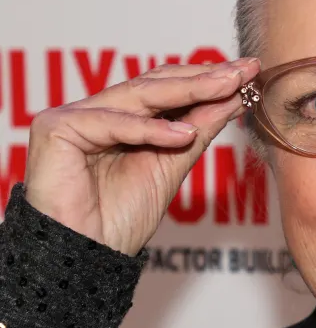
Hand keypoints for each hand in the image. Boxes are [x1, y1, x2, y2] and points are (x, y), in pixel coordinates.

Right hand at [23, 58, 260, 254]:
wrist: (88, 255)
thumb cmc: (122, 219)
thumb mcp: (172, 167)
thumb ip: (197, 130)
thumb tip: (233, 97)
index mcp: (120, 119)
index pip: (166, 88)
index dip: (206, 80)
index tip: (248, 73)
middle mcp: (95, 111)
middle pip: (154, 85)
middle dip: (203, 78)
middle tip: (243, 71)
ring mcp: (73, 117)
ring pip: (137, 95)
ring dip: (187, 91)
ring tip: (227, 88)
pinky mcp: (55, 128)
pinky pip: (111, 123)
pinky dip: (149, 130)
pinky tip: (185, 133)